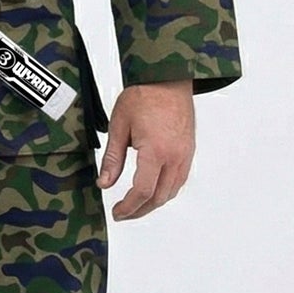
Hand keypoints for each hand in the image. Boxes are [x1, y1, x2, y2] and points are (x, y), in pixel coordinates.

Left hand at [96, 79, 194, 220]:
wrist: (168, 79)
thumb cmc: (143, 96)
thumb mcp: (119, 126)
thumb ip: (113, 158)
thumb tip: (104, 184)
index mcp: (156, 151)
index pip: (143, 191)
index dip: (128, 207)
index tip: (117, 213)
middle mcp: (174, 157)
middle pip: (159, 197)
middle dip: (140, 210)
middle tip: (123, 213)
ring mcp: (185, 155)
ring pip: (172, 192)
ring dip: (153, 203)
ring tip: (135, 205)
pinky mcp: (189, 151)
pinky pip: (179, 180)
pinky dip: (166, 191)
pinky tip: (153, 190)